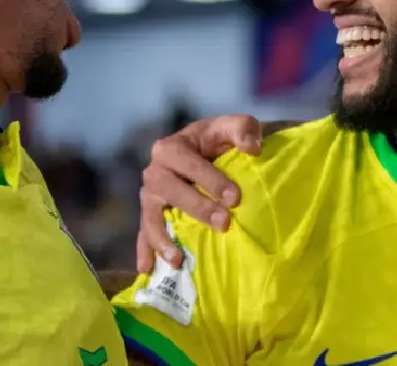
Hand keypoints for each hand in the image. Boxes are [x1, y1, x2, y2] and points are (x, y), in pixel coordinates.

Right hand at [135, 114, 263, 272]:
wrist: (205, 152)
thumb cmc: (218, 141)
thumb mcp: (233, 126)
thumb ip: (243, 129)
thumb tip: (252, 148)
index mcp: (172, 147)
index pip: (188, 162)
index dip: (210, 179)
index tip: (235, 198)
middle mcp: (155, 171)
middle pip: (168, 190)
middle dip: (196, 207)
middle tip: (223, 223)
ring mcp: (150, 196)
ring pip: (151, 216)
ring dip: (161, 238)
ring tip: (177, 259)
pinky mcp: (151, 215)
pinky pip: (143, 233)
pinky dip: (144, 251)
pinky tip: (147, 270)